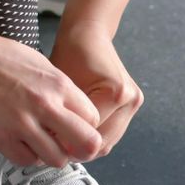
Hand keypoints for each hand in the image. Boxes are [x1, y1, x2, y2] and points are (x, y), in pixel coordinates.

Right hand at [0, 23, 103, 166]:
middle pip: (85, 143)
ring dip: (53, 156)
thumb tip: (73, 112)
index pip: (93, 119)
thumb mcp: (41, 65)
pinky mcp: (1, 137)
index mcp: (59, 85)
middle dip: (81, 149)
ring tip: (43, 146)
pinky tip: (22, 145)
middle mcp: (45, 105)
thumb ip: (60, 90)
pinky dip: (27, 157)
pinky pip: (26, 160)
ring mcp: (22, 124)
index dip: (87, 128)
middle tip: (72, 148)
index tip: (79, 130)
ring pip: (56, 159)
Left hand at [50, 21, 144, 160]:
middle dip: (78, 150)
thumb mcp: (61, 88)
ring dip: (87, 146)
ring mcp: (134, 103)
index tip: (50, 145)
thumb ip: (61, 117)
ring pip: (109, 142)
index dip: (67, 143)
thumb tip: (53, 145)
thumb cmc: (72, 52)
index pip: (88, 134)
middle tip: (56, 149)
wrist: (89, 34)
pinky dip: (95, 136)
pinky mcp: (132, 105)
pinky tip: (77, 133)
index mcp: (115, 93)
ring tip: (65, 142)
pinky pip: (112, 132)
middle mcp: (130, 99)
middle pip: (102, 143)